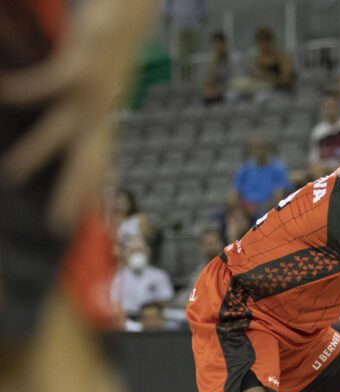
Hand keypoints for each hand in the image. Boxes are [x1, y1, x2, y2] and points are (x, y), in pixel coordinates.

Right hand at [0, 1, 153, 231]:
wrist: (130, 14)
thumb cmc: (108, 46)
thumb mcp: (95, 80)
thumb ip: (82, 103)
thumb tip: (72, 119)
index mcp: (105, 117)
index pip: (97, 164)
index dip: (87, 193)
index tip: (74, 224)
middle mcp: (101, 110)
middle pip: (85, 161)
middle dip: (70, 194)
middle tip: (56, 226)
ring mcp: (93, 91)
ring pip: (61, 131)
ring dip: (37, 154)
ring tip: (11, 175)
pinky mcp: (82, 65)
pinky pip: (48, 83)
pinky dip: (25, 90)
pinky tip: (4, 92)